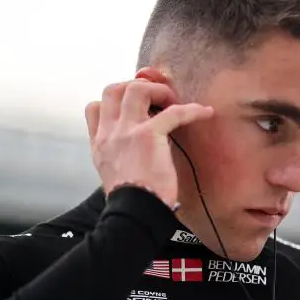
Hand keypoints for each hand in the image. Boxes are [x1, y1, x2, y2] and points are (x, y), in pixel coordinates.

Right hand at [84, 78, 213, 207]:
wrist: (134, 213)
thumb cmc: (131, 202)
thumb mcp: (113, 176)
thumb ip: (119, 157)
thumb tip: (136, 153)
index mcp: (100, 144)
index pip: (94, 107)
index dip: (114, 101)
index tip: (133, 107)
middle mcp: (109, 133)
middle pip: (114, 90)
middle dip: (135, 86)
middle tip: (156, 98)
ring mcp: (127, 131)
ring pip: (136, 89)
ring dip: (158, 90)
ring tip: (173, 101)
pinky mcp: (149, 135)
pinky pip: (173, 112)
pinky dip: (192, 110)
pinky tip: (205, 113)